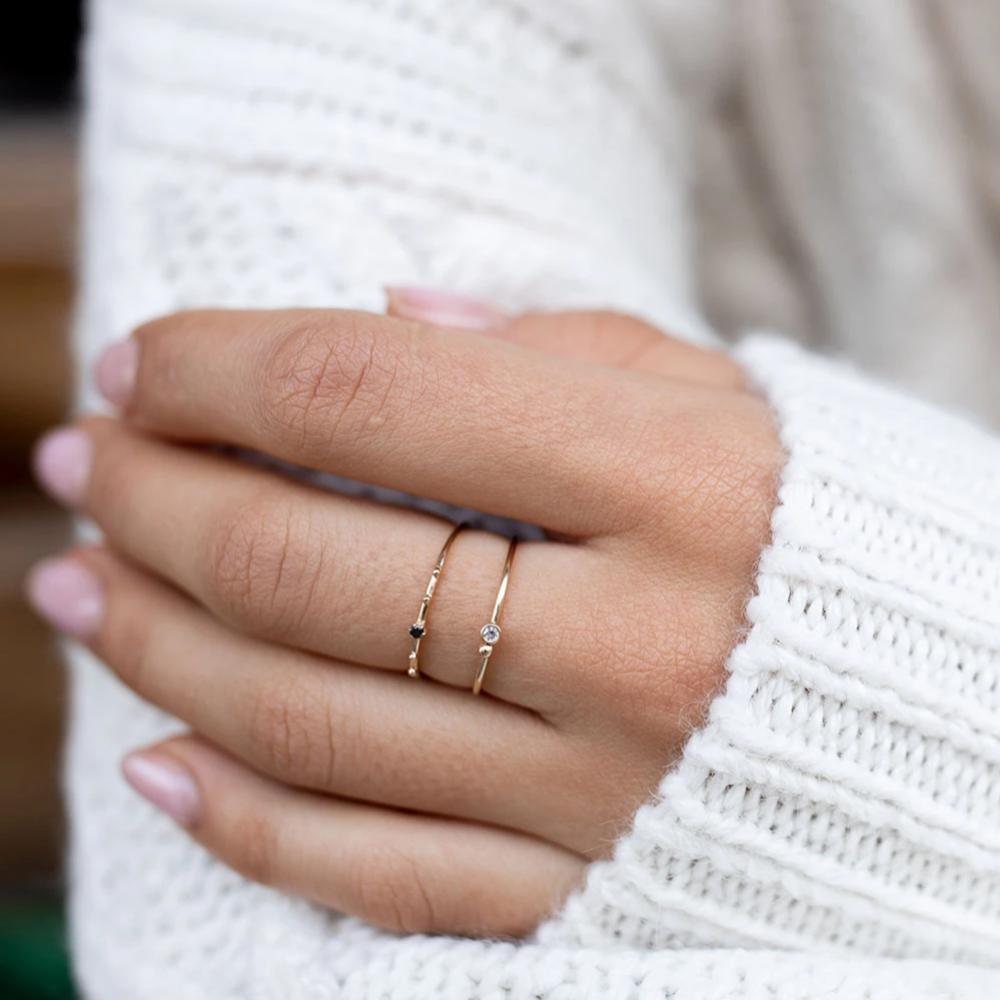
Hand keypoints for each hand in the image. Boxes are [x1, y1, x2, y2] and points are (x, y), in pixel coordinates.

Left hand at [28, 298, 780, 936]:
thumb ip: (557, 351)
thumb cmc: (809, 529)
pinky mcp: (576, 891)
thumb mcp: (718, 401)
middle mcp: (636, 648)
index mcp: (681, 490)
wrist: (926, 716)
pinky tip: (157, 758)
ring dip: (152, 644)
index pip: (373, 399)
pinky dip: (240, 818)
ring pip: (304, 720)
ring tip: (73, 588)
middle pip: (305, 564)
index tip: (140, 360)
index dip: (219, 366)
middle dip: (151, 499)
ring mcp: (597, 791)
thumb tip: (380, 323)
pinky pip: (370, 871)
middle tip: (79, 466)